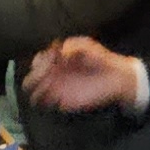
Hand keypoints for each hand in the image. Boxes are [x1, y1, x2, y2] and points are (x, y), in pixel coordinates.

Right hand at [26, 37, 143, 113]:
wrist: (116, 77)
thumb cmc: (100, 58)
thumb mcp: (85, 45)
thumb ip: (69, 47)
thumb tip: (57, 53)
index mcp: (57, 60)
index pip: (38, 60)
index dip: (39, 61)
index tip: (50, 59)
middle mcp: (54, 75)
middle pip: (32, 77)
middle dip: (34, 76)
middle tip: (45, 75)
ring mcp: (58, 89)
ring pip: (36, 92)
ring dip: (36, 90)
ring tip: (49, 86)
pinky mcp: (65, 102)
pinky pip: (48, 104)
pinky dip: (46, 100)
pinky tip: (55, 96)